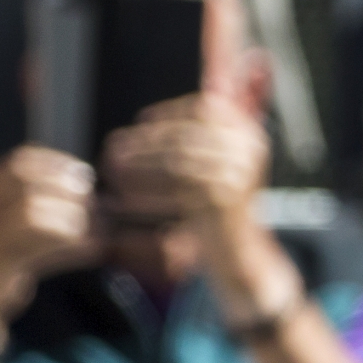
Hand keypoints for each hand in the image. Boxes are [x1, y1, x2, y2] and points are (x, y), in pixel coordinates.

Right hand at [0, 147, 98, 354]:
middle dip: (65, 188)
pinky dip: (71, 243)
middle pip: (27, 180)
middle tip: (91, 202)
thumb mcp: (14, 224)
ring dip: (68, 218)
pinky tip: (91, 248)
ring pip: (29, 211)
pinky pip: (38, 244)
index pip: (21, 160)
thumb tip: (94, 194)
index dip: (57, 163)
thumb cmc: (0, 261)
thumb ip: (44, 206)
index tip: (84, 175)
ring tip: (90, 230)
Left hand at [100, 95, 269, 228]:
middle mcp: (248, 149)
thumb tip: (147, 119)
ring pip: (176, 160)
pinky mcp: (222, 198)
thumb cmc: (219, 210)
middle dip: (146, 141)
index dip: (170, 111)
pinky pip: (174, 188)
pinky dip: (146, 192)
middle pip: (185, 135)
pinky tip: (125, 197)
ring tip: (113, 168)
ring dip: (139, 163)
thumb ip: (197, 138)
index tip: (141, 120)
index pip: (204, 108)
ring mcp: (238, 173)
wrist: (240, 254)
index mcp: (249, 134)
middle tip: (114, 148)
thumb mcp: (216, 166)